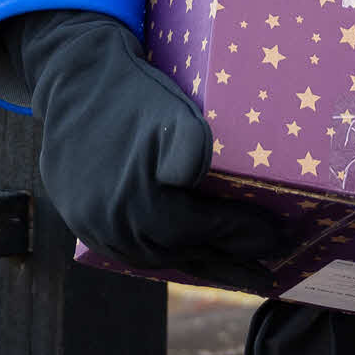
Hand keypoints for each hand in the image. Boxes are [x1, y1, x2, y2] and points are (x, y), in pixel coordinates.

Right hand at [0, 9, 285, 292]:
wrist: (76, 80)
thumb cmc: (136, 95)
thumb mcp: (174, 112)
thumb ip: (190, 148)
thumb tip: (192, 182)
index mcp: (137, 201)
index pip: (200, 231)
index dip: (241, 236)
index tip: (278, 238)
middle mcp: (110, 223)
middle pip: (178, 254)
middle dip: (227, 262)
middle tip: (268, 270)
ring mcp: (90, 226)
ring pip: (151, 259)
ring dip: (196, 266)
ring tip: (236, 274)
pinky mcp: (80, 220)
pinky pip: (126, 251)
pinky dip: (162, 255)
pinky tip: (188, 257)